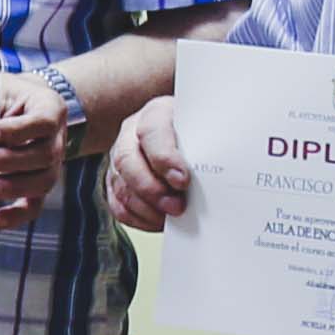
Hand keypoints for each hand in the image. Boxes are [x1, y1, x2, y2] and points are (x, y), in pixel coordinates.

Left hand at [0, 73, 79, 229]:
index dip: (17, 131)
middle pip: (44, 155)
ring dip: (12, 187)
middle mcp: (57, 139)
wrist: (24, 104)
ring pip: (42, 182)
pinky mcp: (38, 184)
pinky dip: (17, 214)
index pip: (43, 123)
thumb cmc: (6, 95)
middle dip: (9, 161)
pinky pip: (34, 204)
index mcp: (50, 109)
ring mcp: (51, 164)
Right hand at [106, 99, 196, 232]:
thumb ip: (208, 143)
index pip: (151, 132)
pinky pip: (117, 203)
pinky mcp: (116, 181)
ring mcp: (119, 158)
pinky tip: (157, 221)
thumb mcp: (205, 128)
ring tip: (170, 218)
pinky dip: (137, 217)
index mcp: (155, 114)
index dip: (164, 158)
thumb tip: (218, 171)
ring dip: (146, 207)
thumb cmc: (198, 132)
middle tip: (177, 207)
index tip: (182, 180)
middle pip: (127, 161)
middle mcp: (131, 134)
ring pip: (120, 185)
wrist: (188, 135)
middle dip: (152, 189)